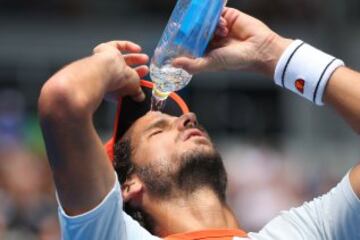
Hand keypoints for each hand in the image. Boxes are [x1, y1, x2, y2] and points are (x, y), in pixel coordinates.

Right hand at [93, 41, 148, 101]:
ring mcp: (104, 61)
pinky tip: (138, 49)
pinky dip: (128, 47)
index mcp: (112, 87)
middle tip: (145, 69)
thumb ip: (137, 92)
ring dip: (135, 58)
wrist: (106, 71)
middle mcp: (107, 74)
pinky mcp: (105, 49)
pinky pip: (118, 45)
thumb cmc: (118, 82)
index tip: (144, 81)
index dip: (136, 81)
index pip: (125, 83)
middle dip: (137, 69)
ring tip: (145, 58)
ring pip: (121, 58)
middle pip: (124, 70)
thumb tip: (141, 97)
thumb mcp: (133, 89)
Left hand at [173, 7, 292, 76]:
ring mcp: (219, 27)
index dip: (183, 39)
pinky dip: (217, 16)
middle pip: (196, 29)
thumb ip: (193, 65)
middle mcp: (211, 39)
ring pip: (205, 20)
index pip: (189, 43)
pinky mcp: (228, 16)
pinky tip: (224, 24)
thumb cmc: (236, 60)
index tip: (176, 36)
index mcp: (206, 51)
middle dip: (195, 28)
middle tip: (193, 27)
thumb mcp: (211, 63)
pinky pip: (216, 12)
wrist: (260, 49)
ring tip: (223, 32)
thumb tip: (174, 64)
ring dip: (211, 24)